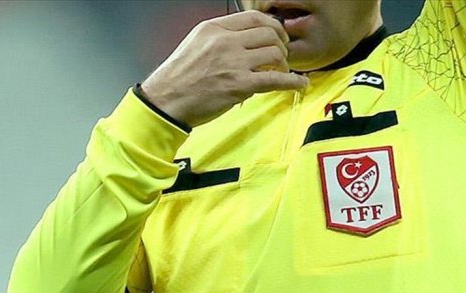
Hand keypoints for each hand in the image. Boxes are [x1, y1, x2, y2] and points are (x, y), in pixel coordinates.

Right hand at [140, 10, 308, 128]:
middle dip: (281, 45)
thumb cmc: (177, 79)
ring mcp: (234, 62)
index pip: (254, 18)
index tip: (277, 36)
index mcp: (214, 29)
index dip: (272, 26)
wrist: (166, 101)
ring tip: (282, 72)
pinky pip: (276, 80)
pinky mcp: (240, 85)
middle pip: (269, 34)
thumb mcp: (195, 46)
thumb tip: (244, 44)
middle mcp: (226, 41)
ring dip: (284, 64)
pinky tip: (299, 84)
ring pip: (275, 54)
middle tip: (282, 57)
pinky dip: (293, 82)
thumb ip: (220, 41)